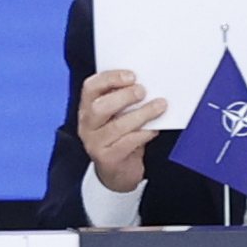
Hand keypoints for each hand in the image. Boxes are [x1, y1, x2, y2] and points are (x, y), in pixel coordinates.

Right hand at [77, 70, 168, 192]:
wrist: (119, 171)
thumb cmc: (122, 136)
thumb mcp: (119, 115)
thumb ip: (126, 100)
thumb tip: (149, 83)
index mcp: (88, 108)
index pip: (90, 87)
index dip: (110, 78)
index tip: (132, 75)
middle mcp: (87, 125)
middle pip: (100, 107)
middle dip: (124, 96)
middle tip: (143, 91)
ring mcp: (94, 143)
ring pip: (116, 126)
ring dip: (141, 114)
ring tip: (159, 106)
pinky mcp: (107, 159)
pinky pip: (127, 143)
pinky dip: (144, 133)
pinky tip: (154, 129)